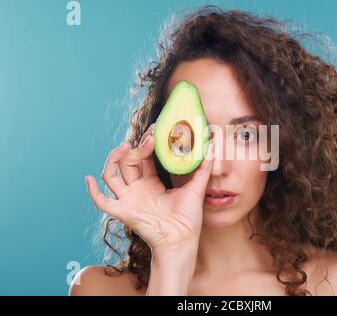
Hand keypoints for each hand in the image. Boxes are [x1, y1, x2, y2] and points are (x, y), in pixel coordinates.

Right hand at [84, 123, 214, 255]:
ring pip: (111, 175)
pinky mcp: (123, 212)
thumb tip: (212, 148)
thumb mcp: (196, 189)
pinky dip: (92, 192)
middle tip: (150, 138)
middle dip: (136, 147)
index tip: (155, 130)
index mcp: (151, 183)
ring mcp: (128, 200)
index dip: (146, 143)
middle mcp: (137, 189)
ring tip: (125, 146)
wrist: (182, 240)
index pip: (142, 158)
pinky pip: (102, 202)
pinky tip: (89, 179)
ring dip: (113, 159)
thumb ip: (203, 168)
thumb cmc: (187, 219)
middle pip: (127, 162)